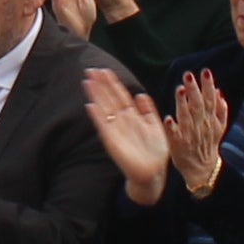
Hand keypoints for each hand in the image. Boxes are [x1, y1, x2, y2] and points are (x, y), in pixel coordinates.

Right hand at [80, 62, 173, 202]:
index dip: (112, 83)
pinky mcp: (113, 142)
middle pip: (110, 99)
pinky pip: (104, 127)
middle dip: (101, 85)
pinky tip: (90, 106)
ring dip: (96, 96)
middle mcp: (122, 121)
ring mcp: (116, 131)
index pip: (120, 96)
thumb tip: (140, 94)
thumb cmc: (154, 152)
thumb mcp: (155, 126)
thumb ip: (148, 111)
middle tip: (91, 69)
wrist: (153, 173)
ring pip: (105, 109)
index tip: (104, 70)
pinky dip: (97, 117)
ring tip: (87, 81)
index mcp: (132, 116)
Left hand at [165, 69, 232, 196]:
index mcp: (210, 120)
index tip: (205, 71)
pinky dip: (172, 128)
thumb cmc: (208, 143)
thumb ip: (220, 109)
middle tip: (189, 75)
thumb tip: (218, 91)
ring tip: (179, 90)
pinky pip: (174, 135)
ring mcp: (189, 135)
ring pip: (186, 118)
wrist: (203, 169)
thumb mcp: (219, 127)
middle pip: (198, 105)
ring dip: (183, 104)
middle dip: (194, 90)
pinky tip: (168, 119)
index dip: (208, 85)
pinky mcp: (178, 144)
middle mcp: (200, 126)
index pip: (210, 100)